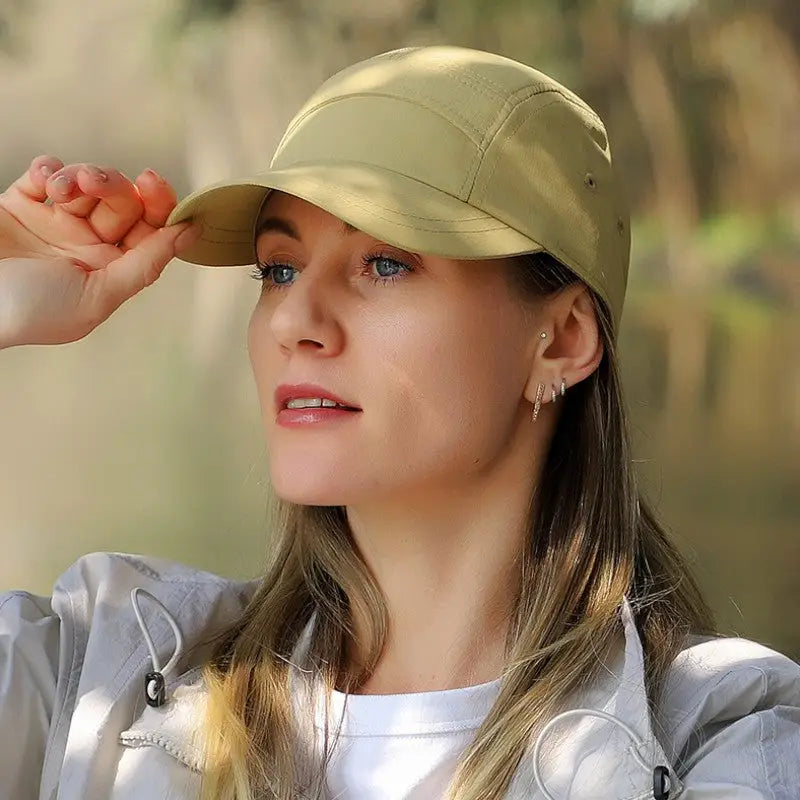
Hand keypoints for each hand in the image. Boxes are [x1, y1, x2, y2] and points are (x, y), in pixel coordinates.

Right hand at [0, 154, 198, 347]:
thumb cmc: (31, 311)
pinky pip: (48, 172)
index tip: (154, 183)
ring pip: (89, 183)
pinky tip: (45, 180)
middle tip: (94, 182)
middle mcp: (88, 245)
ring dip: (81, 177)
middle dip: (115, 186)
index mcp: (112, 269)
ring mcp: (55, 222)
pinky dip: (50, 169)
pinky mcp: (22, 203)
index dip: (160, 203)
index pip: (151, 230)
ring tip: (63, 188)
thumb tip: (190, 233)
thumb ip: (144, 265)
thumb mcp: (97, 296)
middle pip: (123, 201)